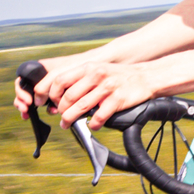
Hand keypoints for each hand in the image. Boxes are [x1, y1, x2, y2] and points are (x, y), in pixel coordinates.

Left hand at [39, 55, 173, 126]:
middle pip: (69, 96)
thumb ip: (81, 80)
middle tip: (61, 118)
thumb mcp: (98, 70)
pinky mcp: (117, 99)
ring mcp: (107, 87)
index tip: (49, 103)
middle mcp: (96, 75)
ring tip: (68, 124)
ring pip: (81, 107)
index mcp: (87, 67)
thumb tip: (61, 96)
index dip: (50, 94)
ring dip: (71, 119)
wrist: (145, 77)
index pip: (60, 80)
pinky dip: (93, 123)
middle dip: (61, 110)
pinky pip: (99, 116)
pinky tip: (93, 125)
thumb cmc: (118, 76)